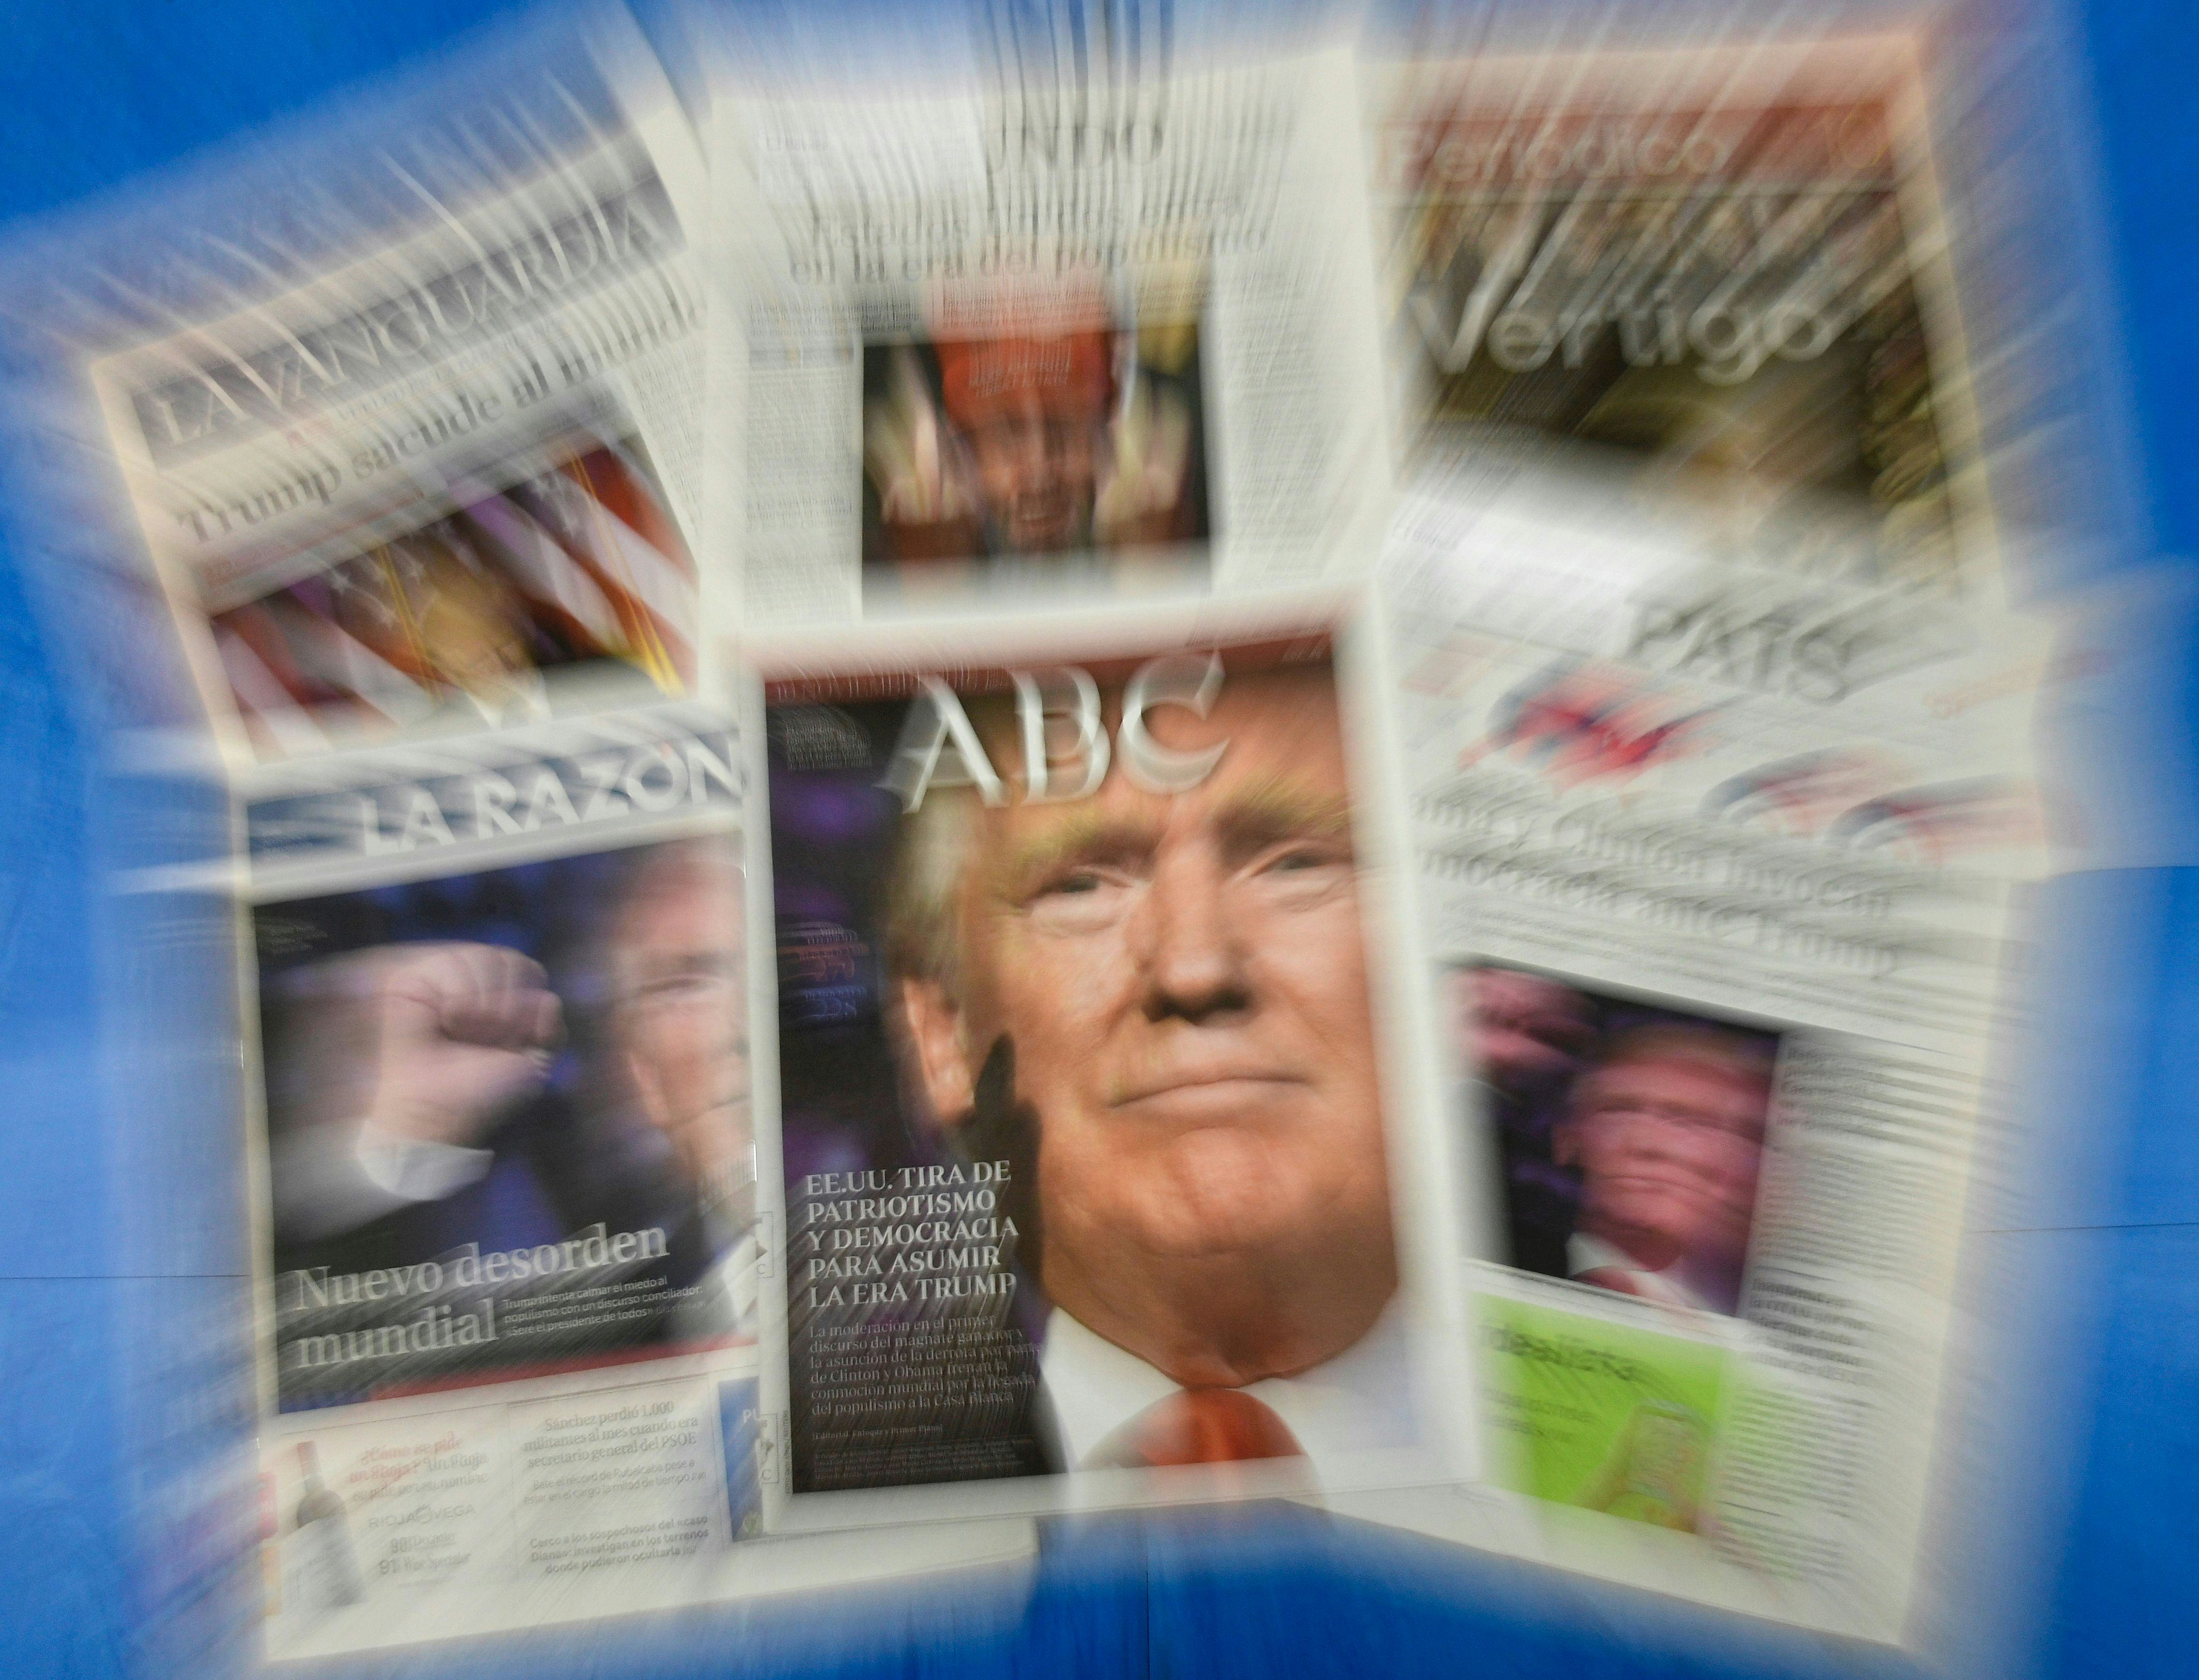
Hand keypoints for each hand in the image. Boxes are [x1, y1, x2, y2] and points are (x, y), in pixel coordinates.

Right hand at [361, 943, 562, 1146]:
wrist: (438, 1110)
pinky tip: (446, 1021)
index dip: (528, 1007)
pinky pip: (450, 962)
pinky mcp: (414, 979)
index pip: (532, 971)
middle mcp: (476, 980)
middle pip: (511, 959)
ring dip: (481, 1004)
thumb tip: (547, 1000)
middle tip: (485, 1039)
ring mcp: (444, 976)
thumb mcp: (535, 1065)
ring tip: (463, 1032)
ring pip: (482, 957)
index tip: (513, 1041)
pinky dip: (457, 996)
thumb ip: (554, 1031)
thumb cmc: (483, 1089)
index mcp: (506, 994)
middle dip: (507, 1007)